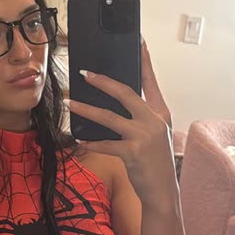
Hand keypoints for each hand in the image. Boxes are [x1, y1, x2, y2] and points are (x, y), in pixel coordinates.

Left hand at [66, 40, 177, 209]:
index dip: (143, 59)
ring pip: (109, 116)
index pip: (150, 80)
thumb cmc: (154, 162)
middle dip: (102, 81)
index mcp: (160, 112)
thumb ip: (138, 117)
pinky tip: (78, 138)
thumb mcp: (153, 135)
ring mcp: (144, 136)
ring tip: (70, 103)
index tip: (138, 41)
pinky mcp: (133, 153)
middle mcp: (154, 120)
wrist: (164, 193)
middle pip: (125, 92)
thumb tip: (110, 102)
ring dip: (86, 109)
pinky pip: (105, 143)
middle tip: (84, 73)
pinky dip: (90, 141)